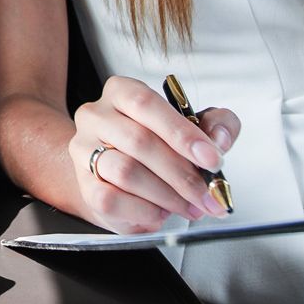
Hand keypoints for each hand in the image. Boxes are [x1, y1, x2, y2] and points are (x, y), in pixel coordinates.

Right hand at [69, 76, 238, 233]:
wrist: (114, 177)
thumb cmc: (154, 147)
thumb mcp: (191, 128)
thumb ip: (215, 125)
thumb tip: (219, 139)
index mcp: (121, 92)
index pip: (147, 104)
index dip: (182, 133)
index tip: (212, 159)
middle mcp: (96, 116)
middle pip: (139, 141)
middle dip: (182, 173)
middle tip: (207, 194)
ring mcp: (83, 151)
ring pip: (126, 172)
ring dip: (167, 195)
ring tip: (189, 205)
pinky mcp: (83, 185)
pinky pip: (112, 199)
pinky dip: (144, 210)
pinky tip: (161, 211)